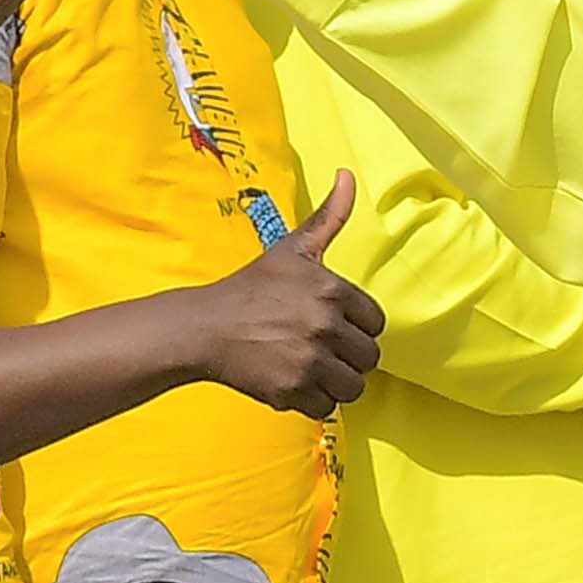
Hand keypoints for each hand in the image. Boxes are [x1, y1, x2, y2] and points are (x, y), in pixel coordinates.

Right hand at [172, 175, 381, 412]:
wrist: (206, 327)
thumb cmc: (252, 287)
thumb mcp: (293, 248)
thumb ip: (329, 217)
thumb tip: (347, 174)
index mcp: (333, 290)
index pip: (376, 324)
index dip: (355, 327)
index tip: (329, 324)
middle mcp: (325, 325)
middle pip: (369, 359)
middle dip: (347, 357)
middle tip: (317, 348)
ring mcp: (309, 360)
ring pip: (353, 387)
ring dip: (334, 382)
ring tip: (308, 367)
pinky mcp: (292, 390)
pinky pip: (327, 407)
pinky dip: (311, 401)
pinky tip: (292, 381)